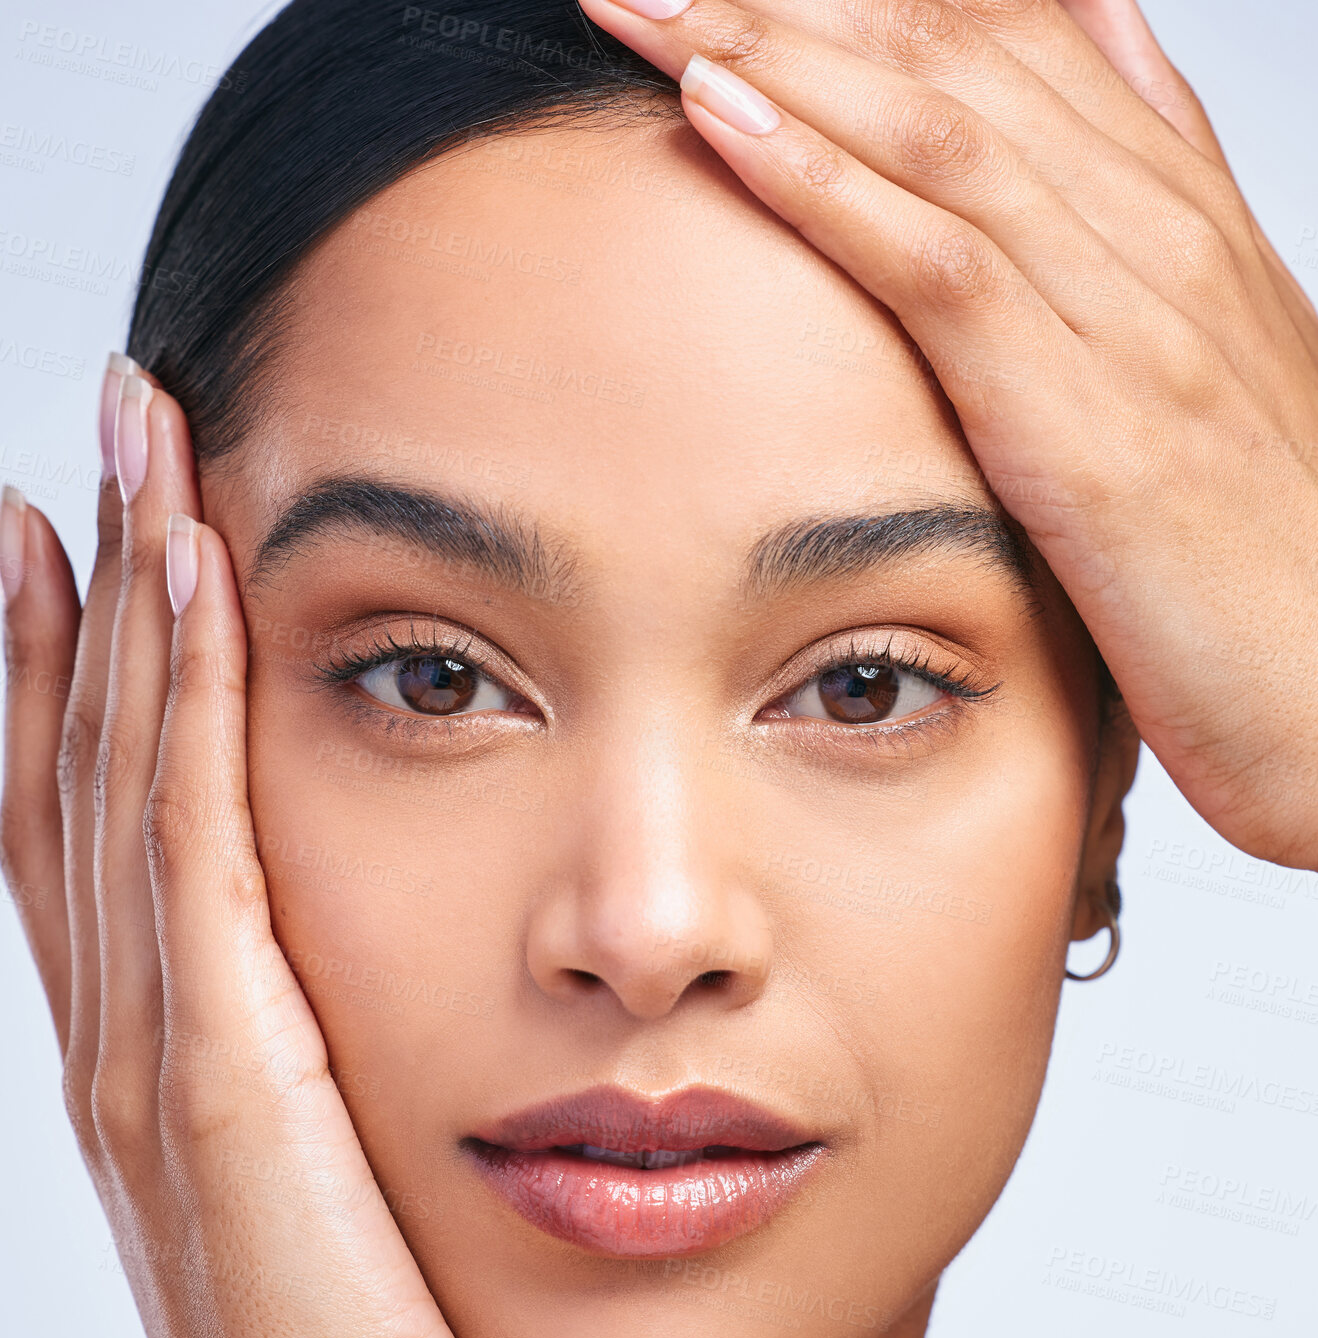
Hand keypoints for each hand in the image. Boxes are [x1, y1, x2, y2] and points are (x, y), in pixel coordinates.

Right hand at [0, 370, 499, 1337]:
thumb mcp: (336, 1155)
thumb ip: (321, 1045)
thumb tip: (361, 950)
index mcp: (160, 1036)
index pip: (99, 804)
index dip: (79, 659)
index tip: (92, 527)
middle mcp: (129, 1018)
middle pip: (88, 755)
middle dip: (85, 585)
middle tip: (103, 433)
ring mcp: (158, 1039)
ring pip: (119, 771)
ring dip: (118, 603)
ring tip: (126, 457)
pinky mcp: (218, 1069)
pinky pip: (190, 843)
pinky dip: (176, 705)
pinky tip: (188, 585)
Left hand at [576, 0, 1317, 868]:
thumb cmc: (1275, 561)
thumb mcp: (1209, 379)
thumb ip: (1143, 246)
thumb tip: (1076, 128)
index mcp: (1178, 221)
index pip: (1014, 43)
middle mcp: (1156, 236)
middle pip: (956, 59)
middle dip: (791, 2)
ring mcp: (1129, 315)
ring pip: (936, 130)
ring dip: (778, 55)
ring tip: (649, 8)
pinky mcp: (1087, 417)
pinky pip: (938, 266)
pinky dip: (823, 186)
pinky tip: (723, 124)